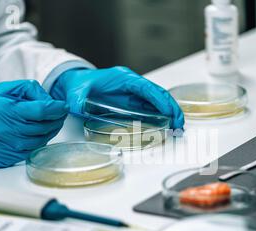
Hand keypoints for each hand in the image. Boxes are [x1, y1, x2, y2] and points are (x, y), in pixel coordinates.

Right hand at [0, 80, 68, 167]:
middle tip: (59, 115)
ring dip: (49, 132)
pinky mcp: (4, 158)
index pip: (41, 111)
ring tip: (49, 124)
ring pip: (39, 141)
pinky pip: (29, 151)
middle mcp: (5, 131)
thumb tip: (50, 100)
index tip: (63, 107)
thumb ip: (29, 90)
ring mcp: (4, 147)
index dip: (57, 109)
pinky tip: (36, 135)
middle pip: (43, 127)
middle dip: (56, 120)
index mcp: (5, 111)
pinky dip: (37, 143)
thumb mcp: (4, 90)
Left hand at [50, 66, 184, 128]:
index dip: (159, 99)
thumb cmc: (79, 85)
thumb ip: (77, 99)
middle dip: (170, 108)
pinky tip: (167, 126)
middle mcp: (132, 85)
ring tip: (178, 127)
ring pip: (157, 102)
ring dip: (169, 114)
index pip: (146, 88)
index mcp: (123, 78)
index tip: (168, 111)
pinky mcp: (133, 102)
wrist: (76, 85)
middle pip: (157, 94)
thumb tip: (78, 106)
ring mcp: (134, 93)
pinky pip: (150, 108)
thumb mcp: (76, 92)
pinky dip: (161, 117)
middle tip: (179, 123)